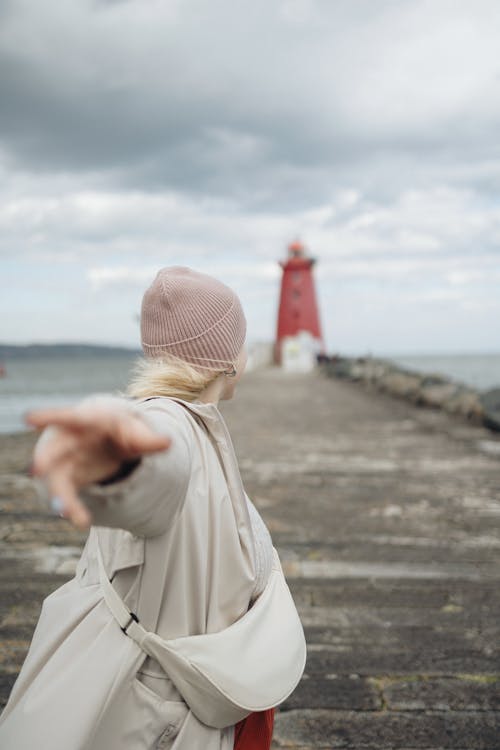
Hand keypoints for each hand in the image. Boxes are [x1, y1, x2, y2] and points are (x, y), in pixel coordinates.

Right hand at [26, 402, 170, 529]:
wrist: (110, 441)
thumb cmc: (120, 430)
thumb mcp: (135, 432)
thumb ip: (149, 440)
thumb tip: (168, 442)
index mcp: (87, 421)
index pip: (69, 417)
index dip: (49, 416)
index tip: (30, 417)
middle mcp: (70, 440)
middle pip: (55, 449)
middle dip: (46, 458)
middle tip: (37, 468)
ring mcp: (66, 460)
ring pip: (57, 477)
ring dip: (60, 494)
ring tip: (67, 512)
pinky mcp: (68, 479)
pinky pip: (66, 494)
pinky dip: (72, 508)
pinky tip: (82, 521)